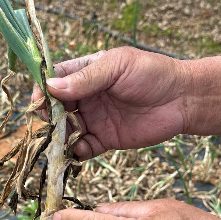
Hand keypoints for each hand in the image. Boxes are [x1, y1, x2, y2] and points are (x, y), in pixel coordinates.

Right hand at [33, 47, 189, 159]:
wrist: (183, 100)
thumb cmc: (153, 73)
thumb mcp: (118, 67)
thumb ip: (87, 78)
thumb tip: (51, 87)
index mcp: (86, 71)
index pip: (55, 79)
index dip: (43, 89)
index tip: (38, 101)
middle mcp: (86, 96)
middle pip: (55, 108)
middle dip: (48, 117)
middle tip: (50, 125)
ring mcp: (94, 119)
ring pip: (65, 130)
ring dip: (59, 137)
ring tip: (62, 142)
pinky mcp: (105, 139)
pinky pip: (83, 148)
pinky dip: (76, 152)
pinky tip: (79, 151)